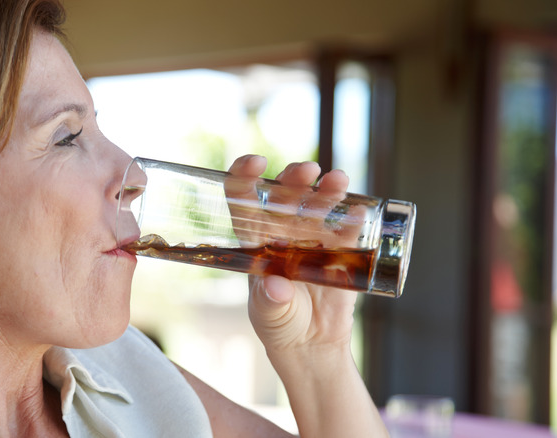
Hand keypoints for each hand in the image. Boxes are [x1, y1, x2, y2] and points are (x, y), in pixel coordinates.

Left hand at [227, 155, 357, 354]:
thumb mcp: (269, 316)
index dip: (245, 176)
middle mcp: (283, 231)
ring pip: (319, 204)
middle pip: (286, 194)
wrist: (312, 343)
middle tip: (306, 171)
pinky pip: (348, 229)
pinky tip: (358, 211)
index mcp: (256, 240)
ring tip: (337, 181)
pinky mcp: (341, 250)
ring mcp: (313, 237)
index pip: (243, 200)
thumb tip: (276, 286)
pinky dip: (354, 218)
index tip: (255, 163)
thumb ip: (270, 302)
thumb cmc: (279, 324)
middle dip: (294, 178)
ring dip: (327, 190)